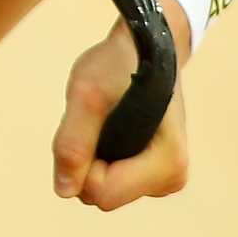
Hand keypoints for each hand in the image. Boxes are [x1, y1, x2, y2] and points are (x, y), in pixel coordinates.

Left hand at [50, 0, 193, 211]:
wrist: (149, 41)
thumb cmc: (121, 62)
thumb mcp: (87, 95)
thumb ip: (73, 143)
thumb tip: (65, 191)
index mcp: (168, 164)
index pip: (101, 194)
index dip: (83, 163)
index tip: (92, 124)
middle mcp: (172, 179)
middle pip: (102, 195)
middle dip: (88, 160)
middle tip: (99, 117)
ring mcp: (165, 178)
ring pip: (103, 189)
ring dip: (94, 156)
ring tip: (108, 118)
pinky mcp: (154, 172)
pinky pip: (110, 180)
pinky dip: (103, 155)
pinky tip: (115, 126)